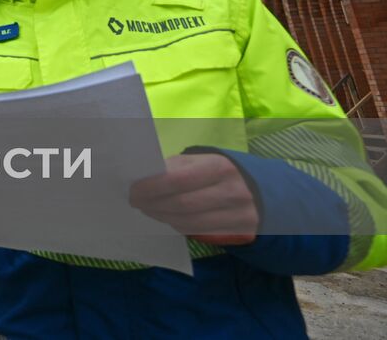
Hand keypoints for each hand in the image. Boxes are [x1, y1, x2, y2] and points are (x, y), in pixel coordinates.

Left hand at [129, 153, 258, 245]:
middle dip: (153, 204)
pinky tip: (168, 218)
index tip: (133, 189)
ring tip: (148, 209)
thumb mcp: (201, 161)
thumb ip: (175, 168)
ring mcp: (239, 215)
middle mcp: (232, 191)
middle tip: (136, 202)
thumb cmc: (218, 172)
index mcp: (218, 166)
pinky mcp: (240, 232)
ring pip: (189, 222)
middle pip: (181, 204)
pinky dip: (178, 225)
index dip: (151, 187)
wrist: (261, 191)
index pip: (177, 179)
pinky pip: (199, 232)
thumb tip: (142, 178)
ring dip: (162, 217)